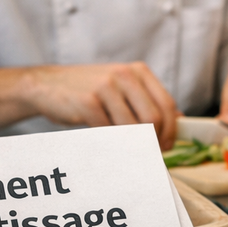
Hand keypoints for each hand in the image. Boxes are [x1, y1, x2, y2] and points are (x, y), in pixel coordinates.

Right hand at [22, 62, 179, 149]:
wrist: (48, 85)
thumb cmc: (90, 92)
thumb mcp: (122, 89)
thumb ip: (148, 102)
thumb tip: (180, 121)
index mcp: (138, 71)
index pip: (167, 104)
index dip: (171, 130)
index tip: (167, 146)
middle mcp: (125, 75)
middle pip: (154, 118)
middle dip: (155, 141)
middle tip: (149, 155)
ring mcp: (106, 86)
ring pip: (132, 128)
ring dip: (131, 145)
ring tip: (124, 149)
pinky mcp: (88, 101)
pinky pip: (108, 131)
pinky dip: (110, 142)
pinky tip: (105, 141)